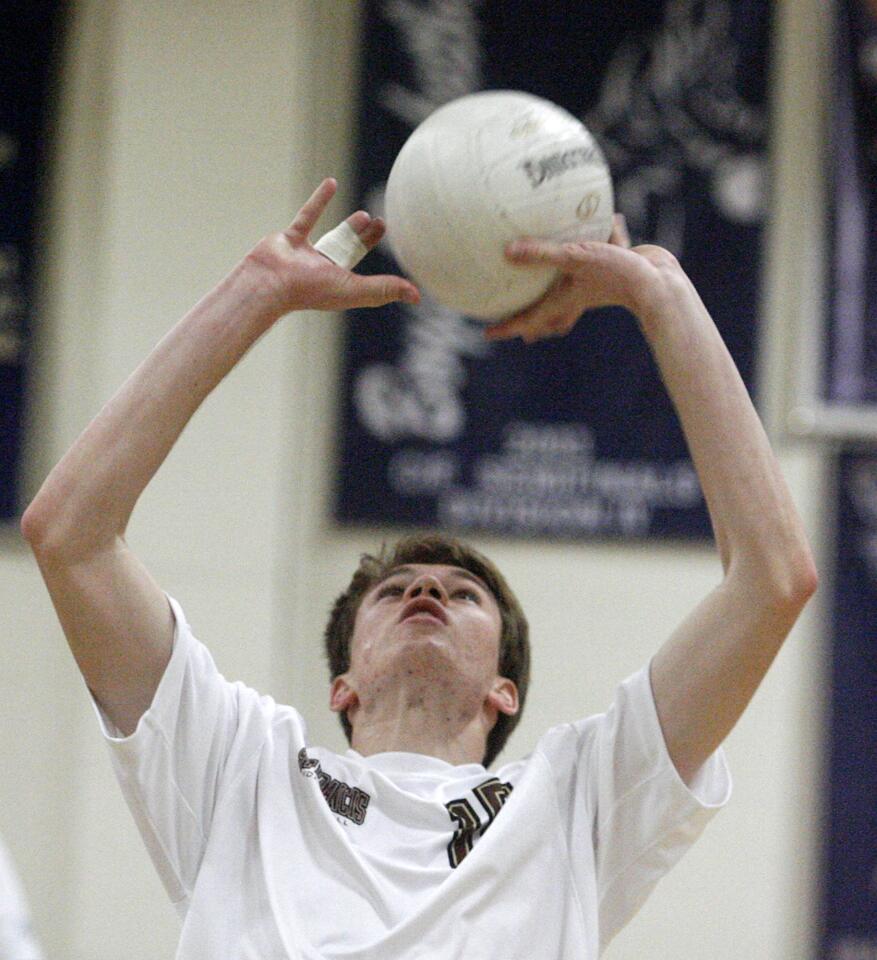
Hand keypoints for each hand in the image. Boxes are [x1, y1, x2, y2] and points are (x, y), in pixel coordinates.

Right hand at [244, 178, 419, 315]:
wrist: (269, 282)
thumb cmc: (310, 290)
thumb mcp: (354, 289)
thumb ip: (384, 289)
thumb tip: (418, 296)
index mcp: (339, 284)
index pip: (365, 272)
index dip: (381, 264)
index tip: (392, 248)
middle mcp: (324, 271)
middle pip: (351, 253)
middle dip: (365, 241)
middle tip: (380, 224)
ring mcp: (306, 255)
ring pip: (330, 237)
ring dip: (347, 226)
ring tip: (365, 215)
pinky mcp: (290, 239)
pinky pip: (307, 217)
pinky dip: (319, 200)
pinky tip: (332, 183)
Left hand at [485, 215, 685, 343]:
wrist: (661, 283)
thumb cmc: (617, 275)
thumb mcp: (576, 258)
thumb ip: (542, 253)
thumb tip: (507, 252)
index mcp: (564, 301)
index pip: (530, 319)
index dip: (508, 327)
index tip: (488, 333)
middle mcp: (579, 296)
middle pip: (551, 313)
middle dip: (536, 319)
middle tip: (521, 325)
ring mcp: (599, 283)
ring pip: (575, 287)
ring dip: (564, 284)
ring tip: (556, 275)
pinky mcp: (618, 268)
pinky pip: (601, 254)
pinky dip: (601, 241)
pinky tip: (610, 219)